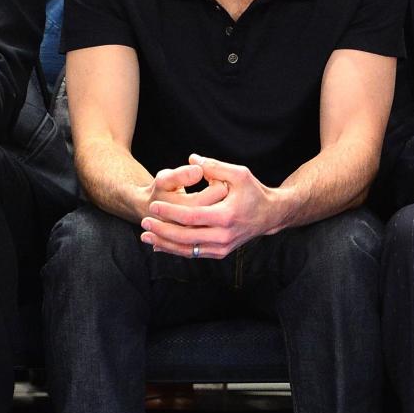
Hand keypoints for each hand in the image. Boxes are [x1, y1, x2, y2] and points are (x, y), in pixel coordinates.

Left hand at [140, 154, 282, 258]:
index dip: (170, 213)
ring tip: (146, 236)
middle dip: (162, 230)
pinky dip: (176, 250)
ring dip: (165, 243)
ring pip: (188, 249)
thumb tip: (192, 158)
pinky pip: (195, 254)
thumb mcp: (239, 174)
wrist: (269, 215)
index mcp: (227, 215)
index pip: (191, 217)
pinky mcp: (221, 252)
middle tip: (144, 221)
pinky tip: (160, 245)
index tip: (153, 206)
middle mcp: (225, 235)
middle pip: (186, 236)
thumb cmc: (253, 191)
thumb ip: (215, 166)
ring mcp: (223, 247)